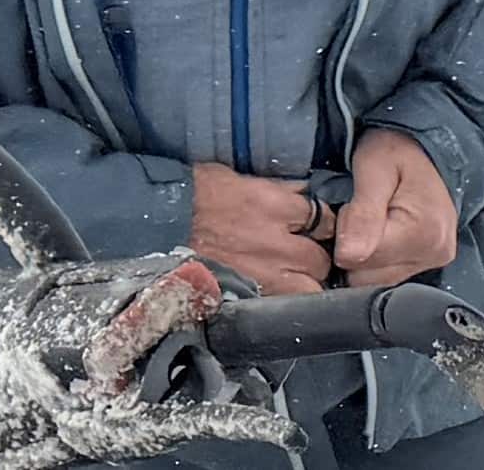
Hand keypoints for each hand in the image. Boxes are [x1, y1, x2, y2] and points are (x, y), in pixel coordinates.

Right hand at [187, 162, 334, 295]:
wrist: (160, 221)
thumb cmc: (194, 194)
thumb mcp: (237, 178)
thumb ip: (275, 189)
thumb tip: (302, 192)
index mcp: (275, 206)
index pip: (323, 219)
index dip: (323, 225)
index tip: (318, 229)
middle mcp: (277, 242)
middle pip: (321, 259)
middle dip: (317, 258)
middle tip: (306, 256)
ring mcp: (264, 273)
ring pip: (310, 289)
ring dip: (305, 284)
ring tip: (294, 280)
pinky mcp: (248, 294)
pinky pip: (280, 305)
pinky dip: (281, 300)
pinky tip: (274, 293)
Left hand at [334, 128, 458, 286]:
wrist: (425, 148)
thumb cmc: (396, 150)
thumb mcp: (373, 168)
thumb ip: (363, 213)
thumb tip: (349, 255)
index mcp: (425, 233)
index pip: (362, 259)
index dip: (345, 233)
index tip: (350, 205)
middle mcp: (435, 254)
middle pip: (369, 275)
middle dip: (353, 246)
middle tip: (359, 210)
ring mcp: (434, 261)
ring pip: (376, 280)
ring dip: (364, 253)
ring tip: (370, 219)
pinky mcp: (429, 263)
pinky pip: (388, 275)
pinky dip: (376, 258)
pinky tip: (378, 232)